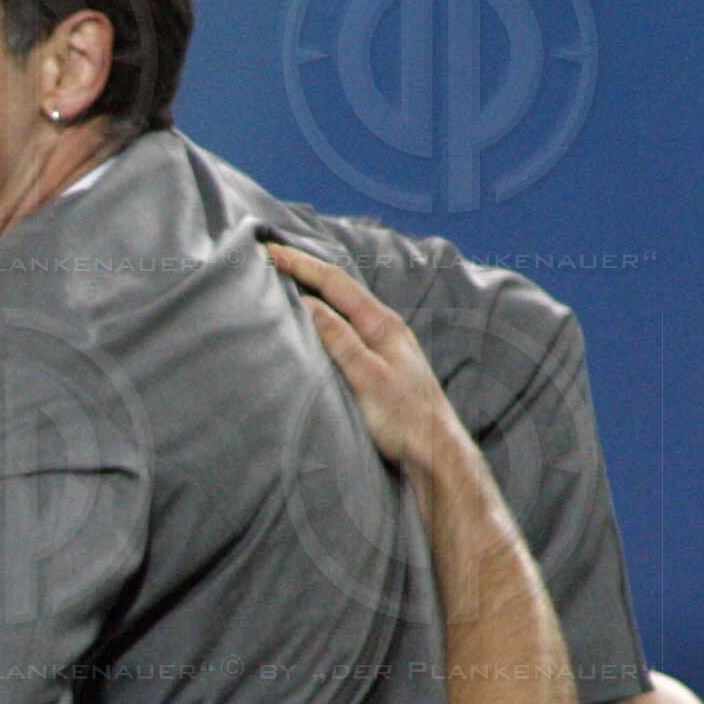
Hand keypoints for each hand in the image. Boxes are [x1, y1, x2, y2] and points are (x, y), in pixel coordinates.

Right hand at [266, 239, 455, 467]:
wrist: (433, 451)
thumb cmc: (403, 417)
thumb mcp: (366, 374)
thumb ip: (338, 338)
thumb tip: (308, 303)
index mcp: (381, 323)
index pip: (335, 282)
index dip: (300, 264)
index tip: (270, 252)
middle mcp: (383, 328)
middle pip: (337, 289)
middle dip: (304, 271)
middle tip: (270, 261)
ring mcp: (380, 346)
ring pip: (339, 309)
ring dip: (311, 293)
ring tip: (282, 285)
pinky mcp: (375, 365)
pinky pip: (341, 331)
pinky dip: (319, 319)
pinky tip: (307, 325)